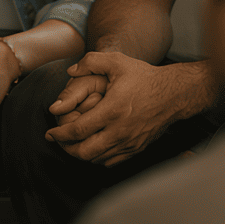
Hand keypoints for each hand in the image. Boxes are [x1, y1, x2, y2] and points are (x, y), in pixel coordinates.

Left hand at [45, 51, 203, 165]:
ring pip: (97, 159)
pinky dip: (97, 158)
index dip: (60, 134)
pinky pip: (111, 161)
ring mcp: (129, 142)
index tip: (50, 132)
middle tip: (58, 140)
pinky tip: (91, 148)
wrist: (174, 94)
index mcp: (112, 110)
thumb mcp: (117, 62)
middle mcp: (120, 131)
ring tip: (71, 144)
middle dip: (66, 148)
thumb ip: (91, 62)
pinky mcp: (137, 149)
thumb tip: (70, 71)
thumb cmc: (145, 77)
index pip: (78, 130)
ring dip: (80, 154)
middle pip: (85, 151)